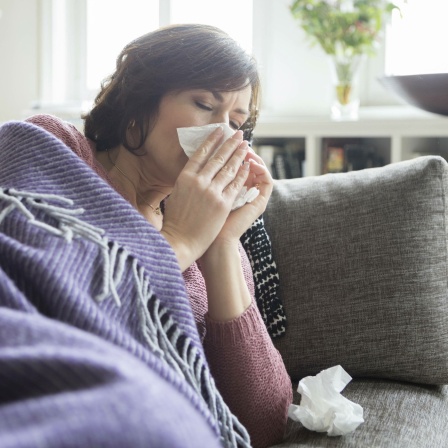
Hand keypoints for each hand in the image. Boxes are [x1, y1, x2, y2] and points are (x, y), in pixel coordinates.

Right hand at [160, 128, 250, 270]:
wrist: (181, 241)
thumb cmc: (175, 221)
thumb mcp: (175, 195)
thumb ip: (187, 182)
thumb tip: (194, 172)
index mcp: (184, 177)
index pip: (200, 154)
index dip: (212, 141)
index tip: (219, 131)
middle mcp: (198, 181)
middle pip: (218, 158)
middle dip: (230, 144)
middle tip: (239, 134)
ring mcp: (212, 192)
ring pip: (229, 168)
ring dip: (239, 155)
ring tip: (246, 145)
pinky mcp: (223, 203)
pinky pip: (235, 184)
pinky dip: (242, 174)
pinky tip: (248, 165)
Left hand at [201, 148, 273, 256]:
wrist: (214, 244)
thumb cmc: (202, 226)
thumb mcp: (202, 198)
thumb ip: (205, 182)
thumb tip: (198, 163)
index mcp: (232, 192)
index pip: (234, 167)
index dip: (230, 152)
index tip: (222, 139)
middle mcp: (245, 194)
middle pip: (247, 166)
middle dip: (240, 150)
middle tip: (236, 137)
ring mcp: (254, 198)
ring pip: (259, 170)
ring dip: (253, 156)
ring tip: (245, 146)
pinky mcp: (260, 203)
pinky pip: (266, 181)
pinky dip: (261, 169)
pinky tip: (252, 160)